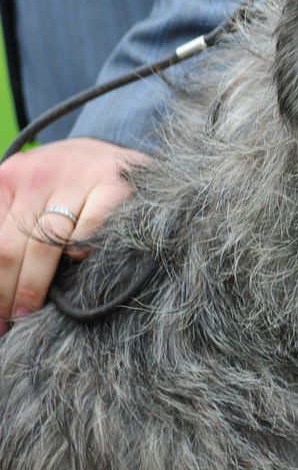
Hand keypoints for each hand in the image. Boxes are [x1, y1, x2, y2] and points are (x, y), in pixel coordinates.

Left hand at [0, 137, 147, 332]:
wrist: (112, 152)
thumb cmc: (61, 184)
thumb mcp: (23, 193)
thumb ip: (8, 229)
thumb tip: (2, 286)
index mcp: (9, 177)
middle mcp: (40, 175)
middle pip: (10, 247)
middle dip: (8, 290)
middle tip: (12, 317)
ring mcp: (79, 179)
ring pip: (46, 244)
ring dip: (35, 284)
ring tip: (31, 308)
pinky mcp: (114, 186)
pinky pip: (90, 229)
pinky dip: (81, 252)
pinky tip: (76, 264)